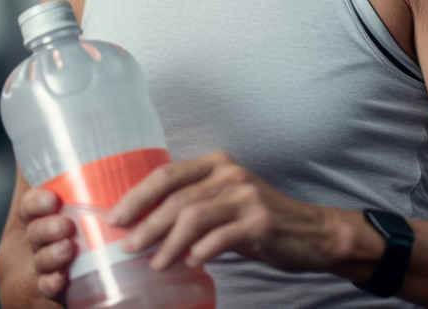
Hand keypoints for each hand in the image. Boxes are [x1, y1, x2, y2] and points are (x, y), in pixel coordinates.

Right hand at [17, 186, 76, 301]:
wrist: (37, 295)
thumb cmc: (52, 241)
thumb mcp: (53, 208)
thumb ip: (58, 175)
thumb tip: (68, 132)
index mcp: (33, 222)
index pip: (28, 207)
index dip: (37, 202)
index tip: (52, 199)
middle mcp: (30, 246)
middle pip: (34, 234)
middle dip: (47, 229)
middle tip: (66, 227)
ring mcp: (35, 271)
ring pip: (40, 262)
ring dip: (52, 255)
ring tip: (67, 251)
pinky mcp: (43, 296)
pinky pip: (44, 292)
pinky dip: (51, 285)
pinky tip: (60, 281)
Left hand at [107, 151, 341, 273]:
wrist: (312, 233)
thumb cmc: (259, 221)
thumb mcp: (224, 204)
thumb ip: (193, 206)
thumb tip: (144, 228)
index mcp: (216, 164)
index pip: (167, 174)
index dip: (137, 196)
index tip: (115, 218)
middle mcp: (230, 174)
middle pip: (177, 198)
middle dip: (147, 224)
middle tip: (128, 247)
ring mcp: (246, 196)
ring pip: (194, 216)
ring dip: (168, 243)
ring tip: (156, 263)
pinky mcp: (261, 222)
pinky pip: (221, 237)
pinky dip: (201, 252)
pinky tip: (191, 262)